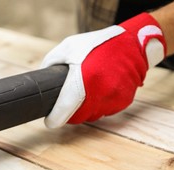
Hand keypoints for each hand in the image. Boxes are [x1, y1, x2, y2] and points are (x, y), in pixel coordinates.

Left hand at [41, 13, 165, 127]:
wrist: (132, 44)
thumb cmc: (97, 44)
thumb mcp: (69, 46)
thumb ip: (51, 62)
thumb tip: (42, 80)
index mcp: (82, 79)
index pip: (64, 110)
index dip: (54, 119)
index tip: (49, 121)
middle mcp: (99, 92)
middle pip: (77, 117)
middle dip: (69, 114)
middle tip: (65, 105)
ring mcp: (113, 98)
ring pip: (92, 116)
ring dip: (85, 110)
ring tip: (84, 93)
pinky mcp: (123, 102)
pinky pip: (105, 111)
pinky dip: (99, 106)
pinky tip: (99, 91)